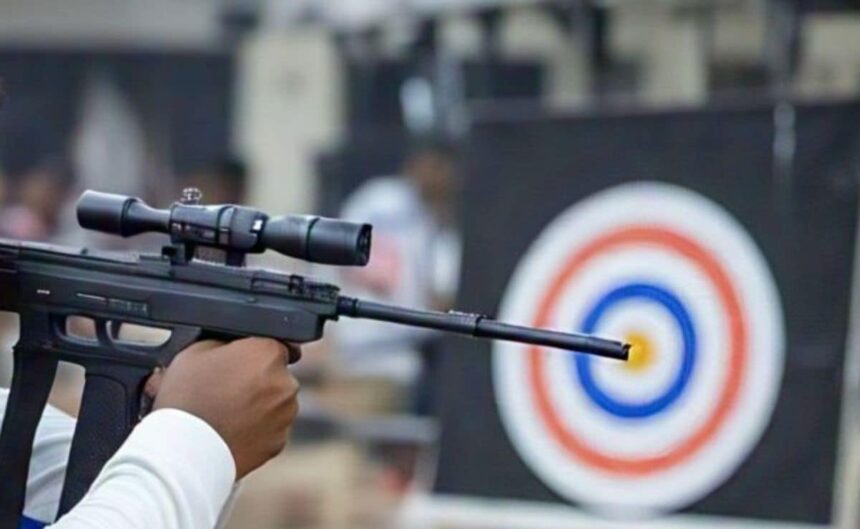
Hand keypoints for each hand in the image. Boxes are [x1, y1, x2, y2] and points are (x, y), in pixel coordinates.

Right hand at [149, 338, 300, 478]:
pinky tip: (232, 430)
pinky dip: (257, 428)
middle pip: (274, 373)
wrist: (185, 453)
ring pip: (275, 401)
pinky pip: (271, 428)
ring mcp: (285, 413)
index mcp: (266, 353)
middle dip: (255, 379)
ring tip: (225, 413)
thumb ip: (225, 342)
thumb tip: (234, 344)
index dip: (251, 352)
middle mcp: (285, 381)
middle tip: (226, 389)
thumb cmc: (187, 401)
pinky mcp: (280, 440)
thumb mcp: (194, 351)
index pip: (271, 342)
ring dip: (258, 404)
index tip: (237, 363)